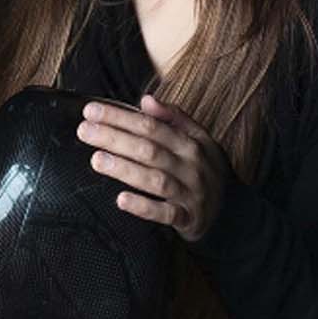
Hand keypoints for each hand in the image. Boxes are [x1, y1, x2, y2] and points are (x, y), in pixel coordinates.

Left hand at [77, 94, 228, 241]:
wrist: (233, 210)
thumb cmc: (205, 169)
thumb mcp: (198, 139)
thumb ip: (174, 118)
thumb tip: (146, 100)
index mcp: (191, 142)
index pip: (151, 125)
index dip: (121, 117)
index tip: (92, 111)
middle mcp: (191, 165)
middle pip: (149, 149)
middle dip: (115, 138)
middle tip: (84, 131)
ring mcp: (190, 193)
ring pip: (155, 179)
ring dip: (125, 169)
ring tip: (97, 160)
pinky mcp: (188, 219)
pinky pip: (165, 214)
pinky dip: (144, 207)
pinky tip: (121, 200)